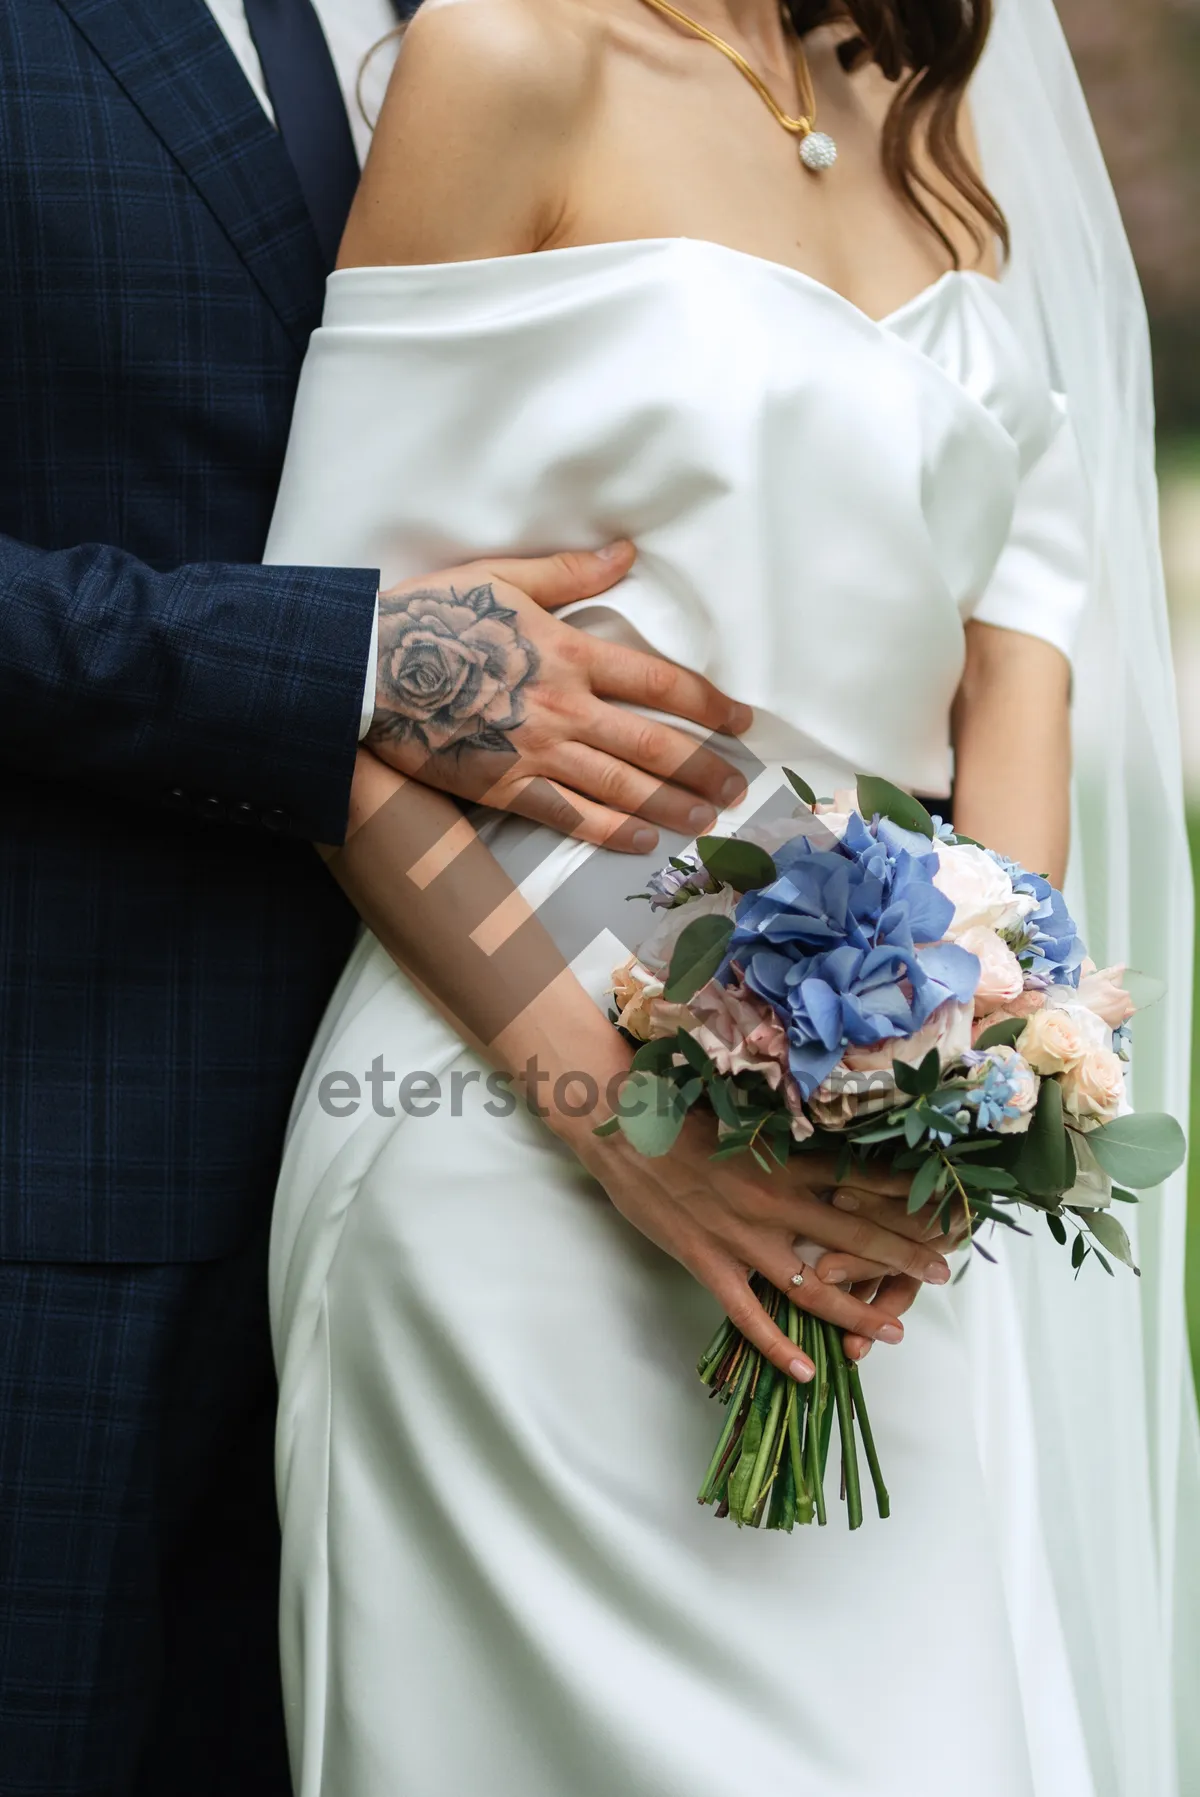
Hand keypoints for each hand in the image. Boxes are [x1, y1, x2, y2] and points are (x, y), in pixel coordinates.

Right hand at [366, 542, 751, 850]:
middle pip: (654, 745)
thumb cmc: (430, 617)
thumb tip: (625, 553)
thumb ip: (569, 574)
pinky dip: (612, 833)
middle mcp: (564, 708)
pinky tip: (645, 841)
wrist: (363, 670)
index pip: (659, 683)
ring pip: (622, 788)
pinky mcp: (504, 787)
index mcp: (570, 653)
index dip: (708, 704)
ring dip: (673, 805)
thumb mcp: (502, 578)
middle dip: (704, 767)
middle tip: (738, 784)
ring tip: (708, 818)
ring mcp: (536, 753)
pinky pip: (571, 817)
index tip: (740, 720)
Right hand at [569, 1112, 953, 1383]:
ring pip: (813, 1284)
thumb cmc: (680, 1112)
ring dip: (857, 1310)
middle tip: (940, 1271)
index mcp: (784, 1159)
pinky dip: (779, 1346)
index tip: (939, 1202)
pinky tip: (806, 1370)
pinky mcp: (707, 1263)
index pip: (859, 1178)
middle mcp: (774, 1200)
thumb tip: (825, 1139)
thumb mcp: (743, 1117)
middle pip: (853, 1232)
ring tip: (893, 1331)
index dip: (902, 1194)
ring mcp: (741, 1236)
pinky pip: (750, 1315)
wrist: (622, 1126)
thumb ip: (784, 1138)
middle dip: (902, 1254)